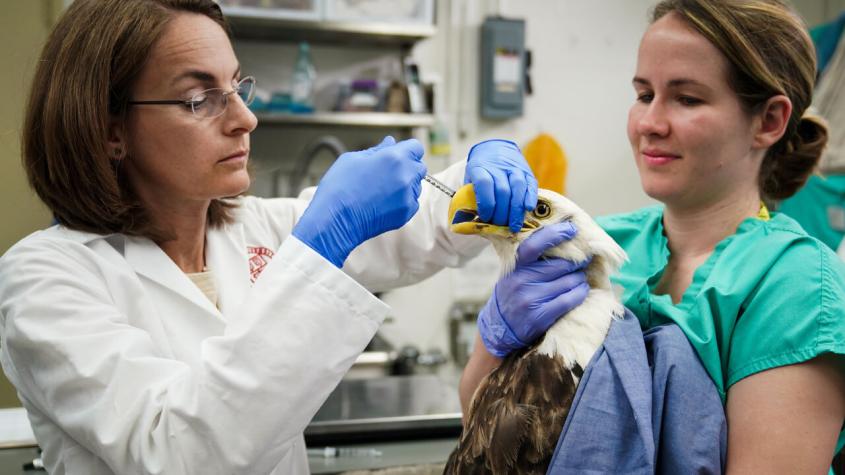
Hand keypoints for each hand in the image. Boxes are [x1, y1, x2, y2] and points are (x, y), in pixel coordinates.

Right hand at [293, 136, 426, 266]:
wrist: (334, 220)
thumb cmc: (339, 187)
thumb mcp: (353, 159)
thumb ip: (377, 150)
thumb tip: (390, 142)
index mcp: (394, 157)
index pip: (416, 147)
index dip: (406, 150)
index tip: (396, 155)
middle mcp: (406, 176)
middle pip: (419, 167)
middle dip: (407, 167)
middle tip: (387, 174)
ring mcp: (408, 196)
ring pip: (416, 186)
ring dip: (405, 184)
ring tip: (381, 190)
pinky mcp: (406, 213)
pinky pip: (412, 202)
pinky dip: (402, 201)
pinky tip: (383, 202)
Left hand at [465, 139, 538, 232]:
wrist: (495, 148)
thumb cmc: (481, 171)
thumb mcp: (470, 179)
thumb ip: (470, 197)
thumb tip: (469, 221)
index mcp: (480, 167)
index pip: (484, 184)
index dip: (486, 203)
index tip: (485, 217)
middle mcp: (498, 166)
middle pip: (502, 190)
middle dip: (502, 212)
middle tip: (500, 225)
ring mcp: (515, 168)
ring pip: (518, 188)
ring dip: (516, 210)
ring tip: (514, 226)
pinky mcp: (527, 172)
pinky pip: (531, 185)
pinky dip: (530, 198)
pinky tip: (528, 209)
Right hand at [478, 222, 589, 357]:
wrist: (498, 328)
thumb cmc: (511, 296)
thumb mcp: (513, 274)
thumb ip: (531, 262)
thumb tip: (562, 242)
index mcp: (515, 267)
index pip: (534, 245)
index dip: (555, 234)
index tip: (571, 229)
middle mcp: (521, 281)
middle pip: (560, 265)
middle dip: (577, 262)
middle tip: (583, 261)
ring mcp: (530, 299)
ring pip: (568, 282)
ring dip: (580, 279)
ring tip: (581, 278)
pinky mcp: (539, 316)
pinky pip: (569, 300)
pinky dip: (580, 293)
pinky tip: (582, 290)